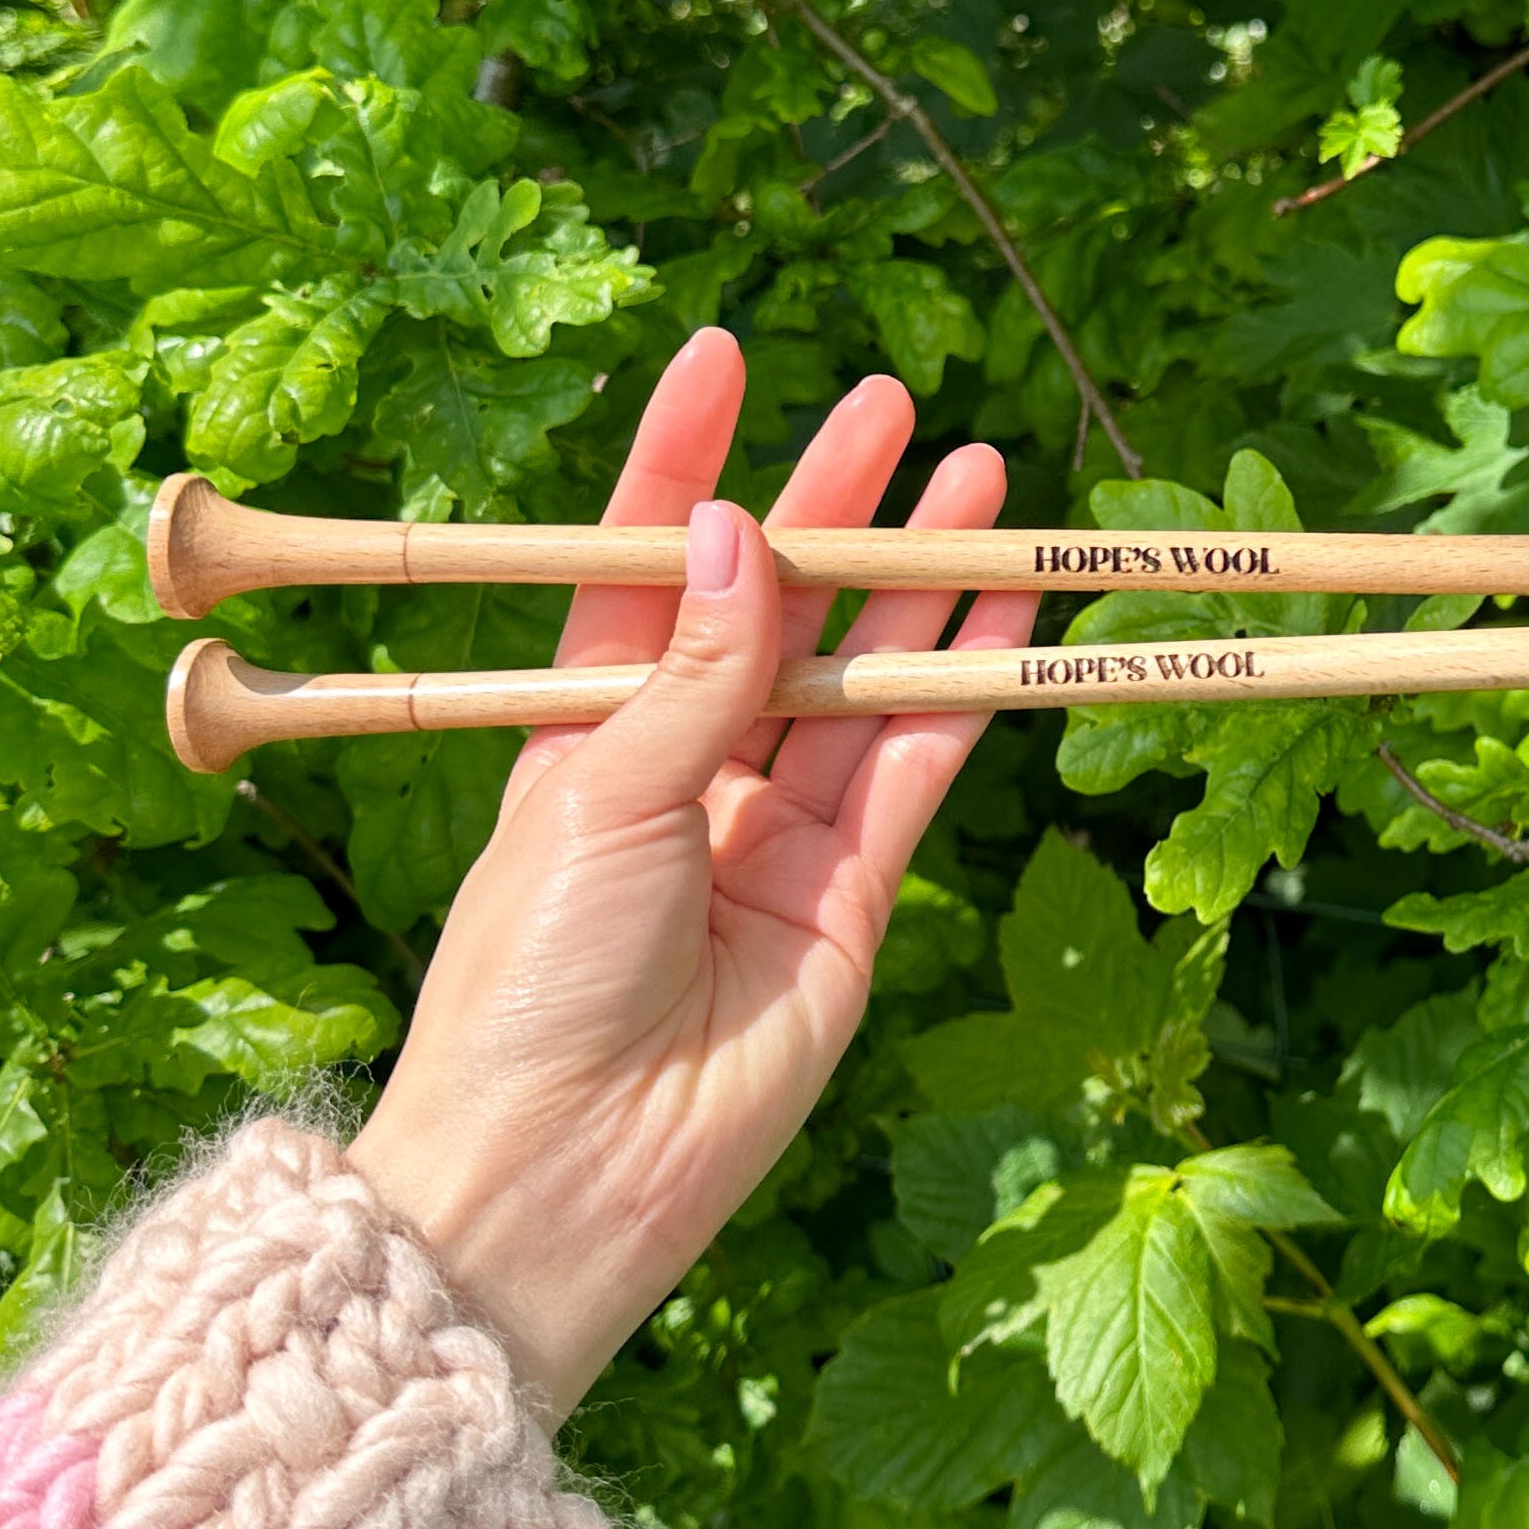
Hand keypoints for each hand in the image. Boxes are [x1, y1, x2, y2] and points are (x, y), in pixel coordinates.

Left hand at [352, 328, 1030, 1415]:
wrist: (563, 1169)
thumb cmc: (530, 977)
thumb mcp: (596, 794)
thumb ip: (694, 672)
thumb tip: (746, 535)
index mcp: (578, 732)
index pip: (638, 569)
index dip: (681, 463)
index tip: (725, 359)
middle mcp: (680, 771)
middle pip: (771, 613)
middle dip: (831, 509)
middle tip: (890, 406)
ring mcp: (769, 835)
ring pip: (859, 681)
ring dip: (916, 584)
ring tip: (978, 481)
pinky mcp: (847, 903)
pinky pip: (912, 773)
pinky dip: (959, 692)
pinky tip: (999, 612)